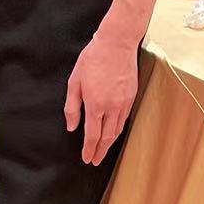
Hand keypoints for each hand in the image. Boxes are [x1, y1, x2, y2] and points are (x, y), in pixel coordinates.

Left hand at [64, 28, 138, 165]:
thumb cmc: (93, 58)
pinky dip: (118, 129)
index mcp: (96, 104)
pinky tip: (114, 132)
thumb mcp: (74, 82)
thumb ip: (72, 107)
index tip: (86, 159)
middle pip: (107, 137)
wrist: (117, 42)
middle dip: (101, 151)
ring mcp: (124, 101)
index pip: (92, 135)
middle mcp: (112, 106)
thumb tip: (72, 127)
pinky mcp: (131, 95)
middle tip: (95, 161)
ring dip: (110, 143)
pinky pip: (125, 118)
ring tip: (103, 151)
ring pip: (117, 129)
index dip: (89, 149)